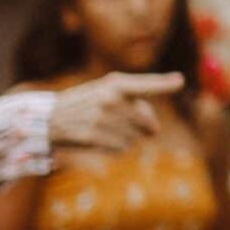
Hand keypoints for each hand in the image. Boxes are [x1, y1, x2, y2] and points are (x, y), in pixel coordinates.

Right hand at [48, 74, 180, 152]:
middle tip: (129, 123)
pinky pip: (122, 148)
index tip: (179, 81)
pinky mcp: (93, 137)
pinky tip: (103, 139)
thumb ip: (133, 98)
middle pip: (147, 122)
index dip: (163, 84)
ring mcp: (100, 119)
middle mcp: (109, 100)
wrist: (50, 119)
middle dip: (145, 127)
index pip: (144, 85)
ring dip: (129, 138)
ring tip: (109, 129)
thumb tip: (157, 127)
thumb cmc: (86, 102)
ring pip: (136, 138)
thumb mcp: (105, 89)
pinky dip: (118, 147)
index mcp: (114, 84)